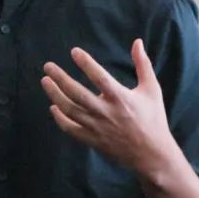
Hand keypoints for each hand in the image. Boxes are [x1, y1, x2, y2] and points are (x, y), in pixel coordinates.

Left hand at [41, 39, 176, 176]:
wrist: (152, 155)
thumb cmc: (153, 119)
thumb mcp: (152, 90)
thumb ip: (143, 64)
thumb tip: (137, 41)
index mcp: (121, 98)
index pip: (99, 77)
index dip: (86, 63)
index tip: (74, 51)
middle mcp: (106, 112)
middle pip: (77, 93)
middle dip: (60, 78)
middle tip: (47, 66)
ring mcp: (97, 127)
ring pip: (70, 110)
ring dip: (55, 95)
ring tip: (45, 81)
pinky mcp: (92, 140)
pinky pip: (70, 128)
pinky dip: (60, 118)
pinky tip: (54, 107)